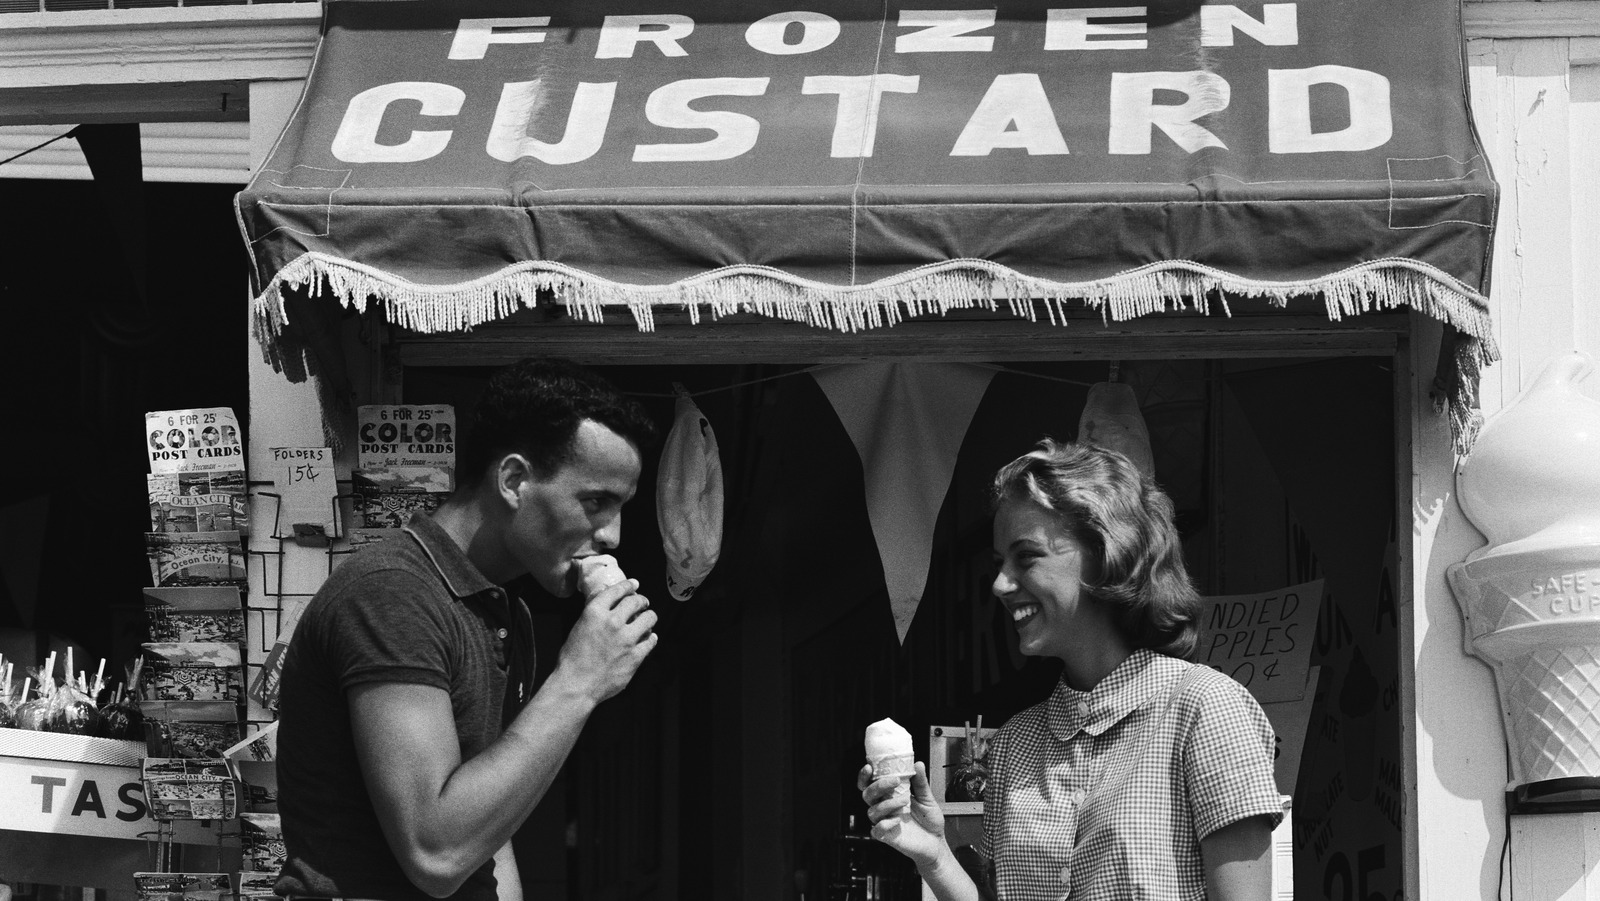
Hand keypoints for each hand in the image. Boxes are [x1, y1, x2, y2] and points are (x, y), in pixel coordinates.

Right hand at [555, 578, 657, 702]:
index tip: (634, 585)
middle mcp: (612, 622)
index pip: (617, 590)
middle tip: (642, 604)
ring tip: (647, 620)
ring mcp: (626, 639)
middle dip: (642, 600)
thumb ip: (593, 610)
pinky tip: (648, 638)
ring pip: (649, 618)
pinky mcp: (636, 656)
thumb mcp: (578, 627)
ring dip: (649, 617)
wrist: (576, 685)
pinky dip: (651, 638)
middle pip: (636, 601)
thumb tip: (605, 595)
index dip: (628, 585)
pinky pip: (651, 640)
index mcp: (595, 612)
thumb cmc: (572, 659)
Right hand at [858, 761, 946, 867]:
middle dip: (878, 785)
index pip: (869, 784)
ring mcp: (884, 822)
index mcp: (889, 796)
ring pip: (872, 811)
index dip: (864, 776)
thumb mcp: (927, 798)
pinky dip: (885, 823)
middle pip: (867, 794)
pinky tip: (898, 821)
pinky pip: (877, 830)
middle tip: (895, 781)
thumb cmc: (929, 820)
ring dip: (888, 803)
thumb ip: (920, 782)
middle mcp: (883, 808)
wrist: (936, 842)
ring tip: (905, 800)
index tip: (869, 767)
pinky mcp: (886, 837)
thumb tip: (918, 764)